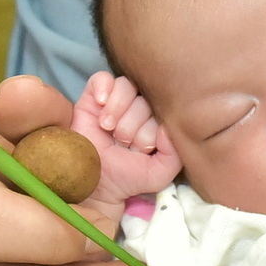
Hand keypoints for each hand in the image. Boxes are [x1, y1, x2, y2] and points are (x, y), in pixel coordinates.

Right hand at [69, 71, 182, 211]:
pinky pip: (102, 78)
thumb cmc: (126, 179)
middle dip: (133, 123)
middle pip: (143, 97)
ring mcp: (114, 102)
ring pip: (125, 86)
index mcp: (155, 123)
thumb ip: (173, 154)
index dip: (151, 128)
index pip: (161, 108)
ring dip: (118, 109)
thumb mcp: (158, 174)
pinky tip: (101, 105)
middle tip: (122, 143)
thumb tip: (167, 127)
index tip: (140, 149)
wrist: (94, 186)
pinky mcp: (91, 98)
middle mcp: (136, 109)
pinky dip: (103, 88)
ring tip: (108, 128)